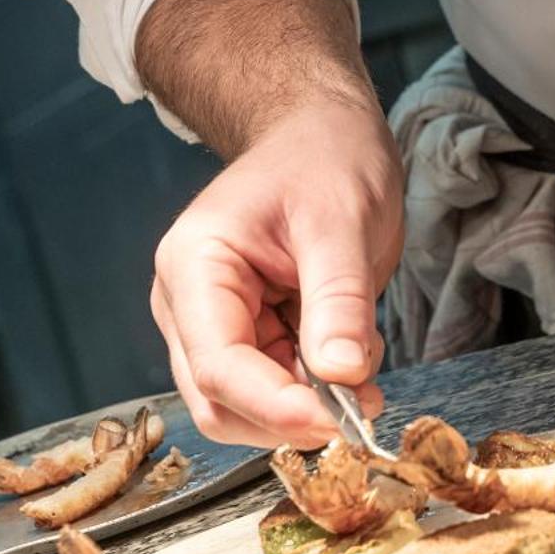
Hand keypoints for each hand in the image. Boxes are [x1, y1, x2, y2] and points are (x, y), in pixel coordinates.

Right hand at [151, 103, 403, 445]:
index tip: (340, 421)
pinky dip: (318, 388)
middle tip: (364, 404)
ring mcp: (215, 323)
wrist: (325, 132)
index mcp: (194, 266)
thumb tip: (342, 377)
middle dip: (291, 414)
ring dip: (309, 405)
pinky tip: (353, 350)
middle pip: (221, 401)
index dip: (275, 406)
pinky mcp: (250, 335)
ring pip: (249, 406)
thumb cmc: (324, 156)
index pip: (217, 365)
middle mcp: (189, 303)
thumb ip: (339, 300)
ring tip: (365, 361)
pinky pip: (278, 387)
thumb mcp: (341, 220)